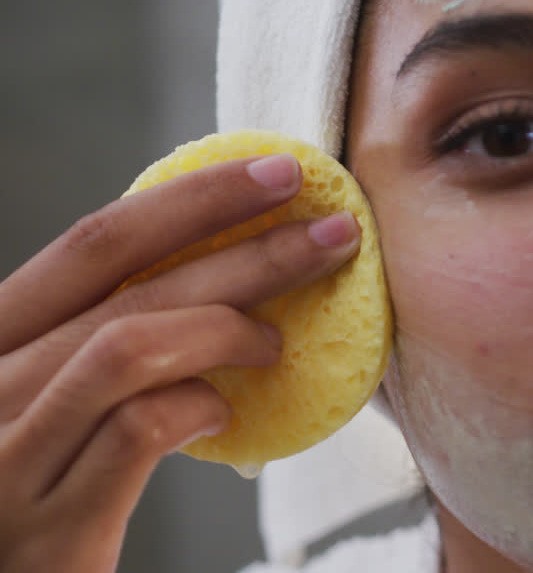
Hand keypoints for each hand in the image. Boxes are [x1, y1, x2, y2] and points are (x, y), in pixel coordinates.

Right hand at [0, 154, 360, 572]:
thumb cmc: (39, 489)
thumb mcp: (51, 400)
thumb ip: (107, 343)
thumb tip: (227, 276)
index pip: (95, 242)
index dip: (193, 198)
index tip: (278, 173)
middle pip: (128, 281)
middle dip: (246, 245)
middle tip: (334, 232)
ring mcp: (6, 455)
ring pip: (129, 345)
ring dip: (227, 327)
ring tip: (279, 339)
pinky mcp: (46, 525)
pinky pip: (135, 431)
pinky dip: (196, 405)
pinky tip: (226, 410)